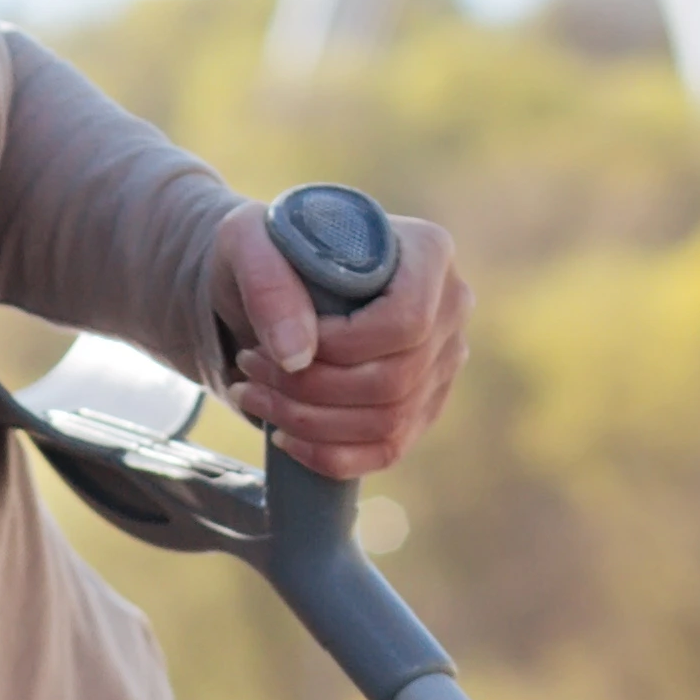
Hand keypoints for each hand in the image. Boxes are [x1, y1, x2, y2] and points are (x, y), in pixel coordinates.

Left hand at [216, 202, 469, 480]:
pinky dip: (330, 456)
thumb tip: (296, 357)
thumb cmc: (269, 250)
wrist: (277, 277)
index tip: (279, 342)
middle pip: (396, 380)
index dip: (341, 347)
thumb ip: (268, 285)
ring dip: (310, 423)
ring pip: (390, 422)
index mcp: (428, 253)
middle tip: (248, 372)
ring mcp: (443, 362)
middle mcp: (451, 308)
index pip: (406, 321)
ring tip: (253, 397)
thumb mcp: (249, 243)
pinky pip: (388, 450)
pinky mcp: (423, 405)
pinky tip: (285, 438)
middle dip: (310, 390)